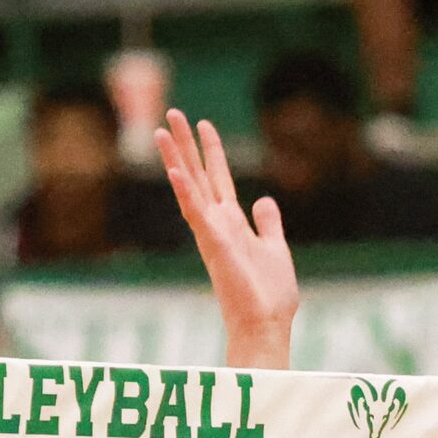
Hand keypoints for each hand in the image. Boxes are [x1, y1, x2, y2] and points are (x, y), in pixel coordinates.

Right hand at [156, 110, 297, 366]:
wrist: (266, 324)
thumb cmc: (270, 295)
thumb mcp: (275, 248)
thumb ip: (268, 224)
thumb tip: (264, 200)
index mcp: (232, 224)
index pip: (219, 179)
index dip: (212, 152)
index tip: (204, 124)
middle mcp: (217, 224)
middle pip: (198, 176)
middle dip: (186, 145)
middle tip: (173, 113)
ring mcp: (212, 234)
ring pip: (189, 189)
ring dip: (175, 160)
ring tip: (162, 131)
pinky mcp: (213, 246)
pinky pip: (196, 214)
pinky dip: (185, 193)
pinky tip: (174, 171)